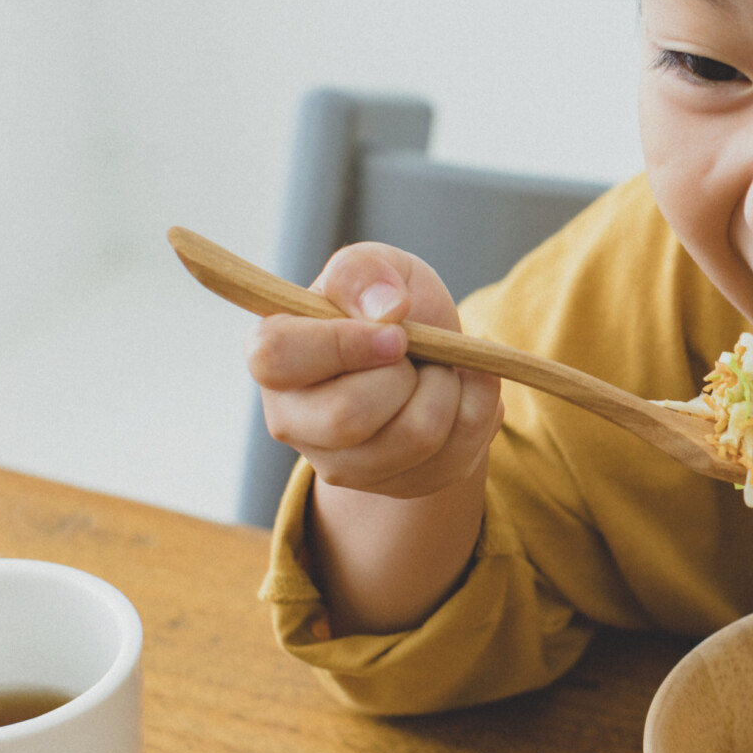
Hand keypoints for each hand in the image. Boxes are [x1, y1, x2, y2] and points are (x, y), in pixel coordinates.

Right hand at [245, 243, 500, 499]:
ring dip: (447, 390)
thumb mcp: (375, 266)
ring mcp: (341, 465)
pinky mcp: (395, 486)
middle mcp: (293, 421)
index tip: (395, 334)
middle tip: (417, 352)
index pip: (275, 357)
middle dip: (406, 374)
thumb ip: (365, 272)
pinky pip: (455, 457)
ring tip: (439, 370)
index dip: (342, 344)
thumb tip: (387, 307)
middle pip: (348, 416)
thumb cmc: (387, 306)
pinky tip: (461, 393)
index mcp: (274, 358)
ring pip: (412, 439)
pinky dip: (478, 410)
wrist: (428, 356)